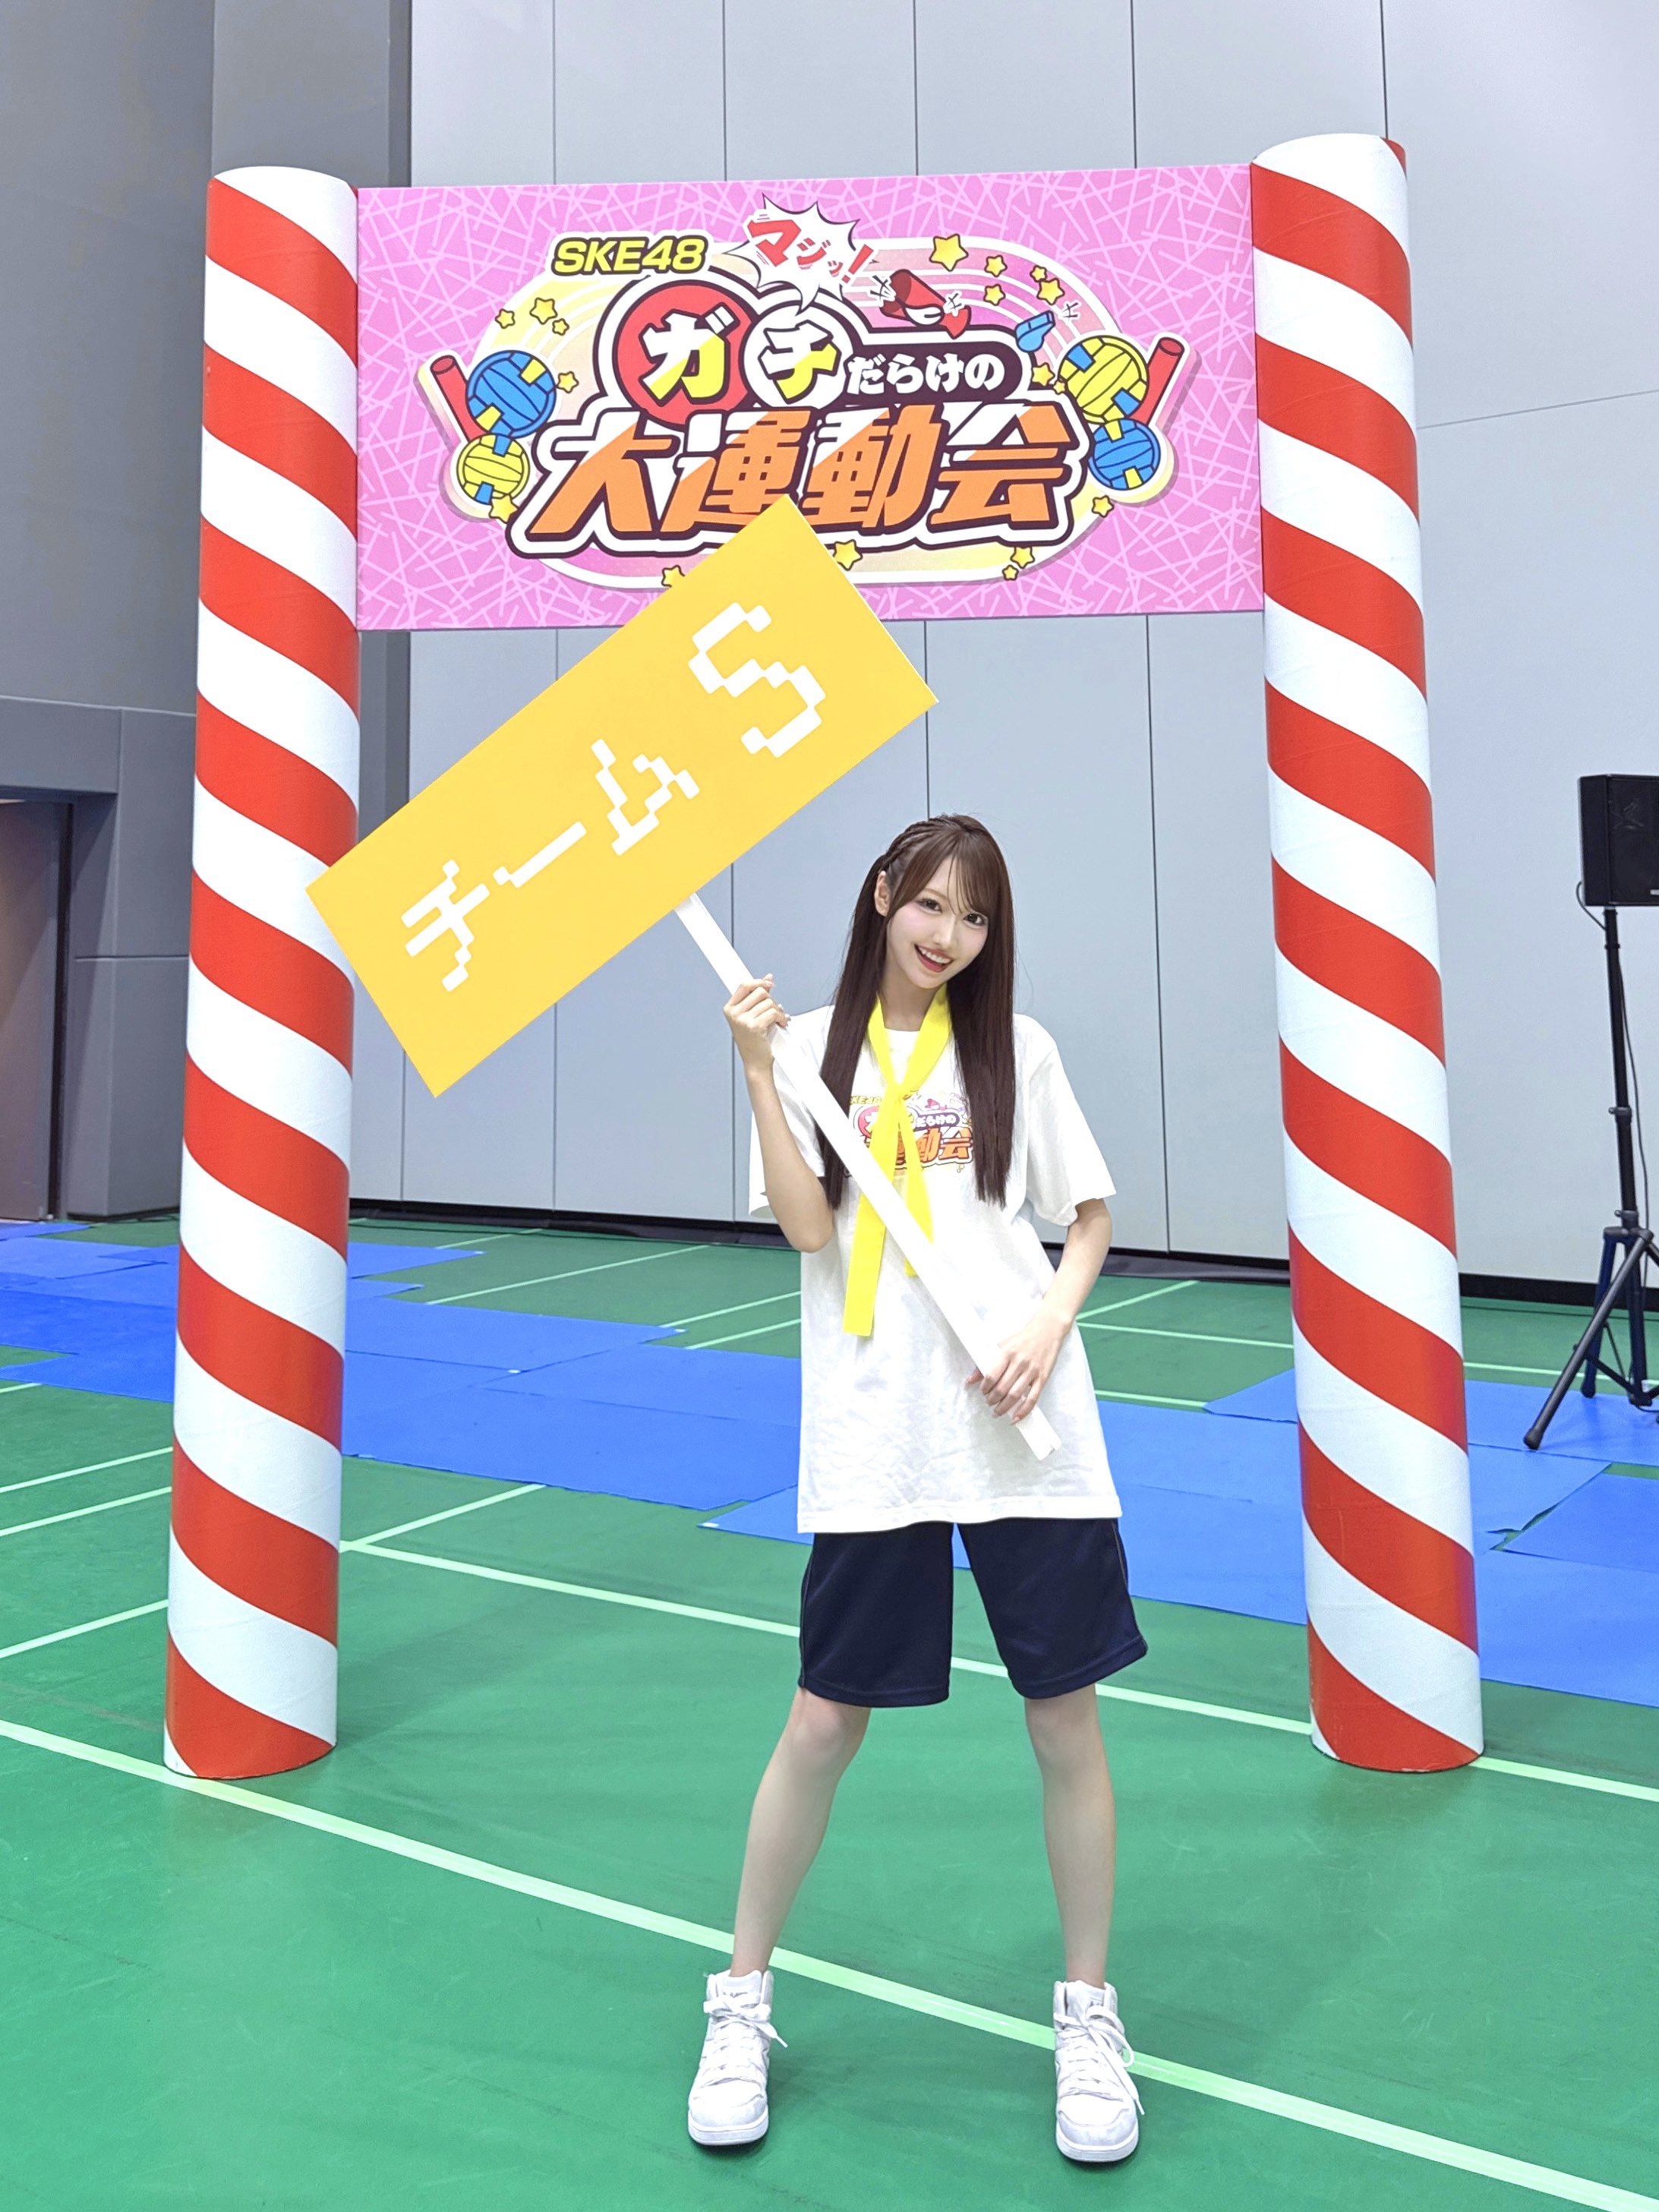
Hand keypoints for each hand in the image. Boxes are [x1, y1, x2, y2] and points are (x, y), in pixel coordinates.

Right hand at [724, 975, 788, 1076]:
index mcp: (730, 1009)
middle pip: (759, 992)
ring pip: (769, 1002)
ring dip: (778, 1011)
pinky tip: (781, 1024)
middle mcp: (734, 1014)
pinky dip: (781, 1018)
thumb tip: (768, 978)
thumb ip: (758, 997)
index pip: (744, 985)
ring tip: (778, 1020)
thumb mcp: (752, 1016)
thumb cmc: (753, 1041)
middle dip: (771, 1000)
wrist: (755, 1063)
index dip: (759, 982)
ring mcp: (743, 1020)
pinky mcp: (754, 1026)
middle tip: (774, 1011)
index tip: (769, 983)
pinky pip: (773, 1012)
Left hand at [966, 1300, 1069, 1422]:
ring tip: (997, 1411)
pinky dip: (1023, 1411)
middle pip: (1002, 1388)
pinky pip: (1032, 1398)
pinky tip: (1015, 1418)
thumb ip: (985, 1363)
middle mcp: (1019, 1362)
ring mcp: (1032, 1371)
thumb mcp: (1002, 1346)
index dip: (984, 1388)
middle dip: (992, 1400)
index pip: (991, 1375)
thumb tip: (969, 1381)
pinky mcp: (1042, 1378)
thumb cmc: (1022, 1339)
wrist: (1047, 1331)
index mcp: (1007, 1352)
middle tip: (989, 1403)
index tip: (982, 1392)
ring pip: (1015, 1395)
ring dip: (1004, 1407)